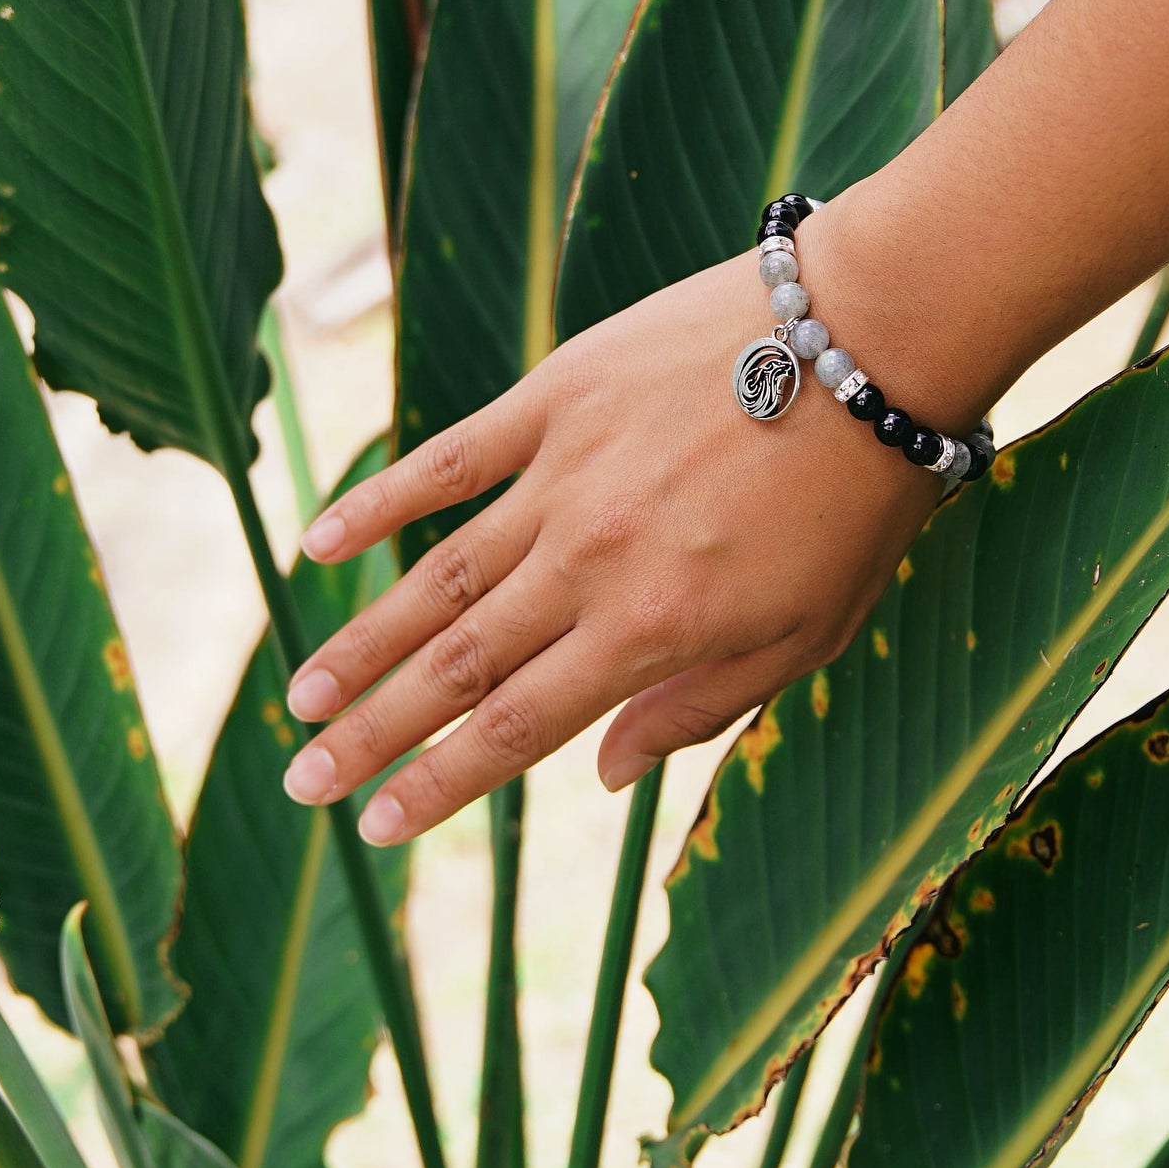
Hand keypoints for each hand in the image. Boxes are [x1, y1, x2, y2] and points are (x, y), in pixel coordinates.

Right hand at [280, 211, 958, 843]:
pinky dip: (380, 502)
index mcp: (652, 631)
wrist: (868, 341)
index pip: (517, 729)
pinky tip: (316, 542)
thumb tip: (608, 773)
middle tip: (302, 780)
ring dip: (361, 641)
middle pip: (457, 667)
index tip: (374, 826)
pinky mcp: (555, 400)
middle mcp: (589, 564)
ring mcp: (562, 477)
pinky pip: (448, 459)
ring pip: (437, 578)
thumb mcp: (809, 633)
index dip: (438, 785)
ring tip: (300, 694)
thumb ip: (701, 706)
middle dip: (373, 733)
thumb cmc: (855, 499)